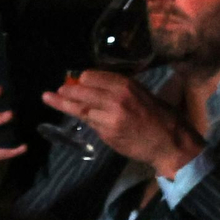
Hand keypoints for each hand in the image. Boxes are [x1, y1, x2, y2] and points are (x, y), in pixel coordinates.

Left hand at [42, 71, 202, 176]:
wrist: (170, 143)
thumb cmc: (162, 118)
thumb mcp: (144, 96)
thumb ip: (122, 91)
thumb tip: (98, 87)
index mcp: (127, 85)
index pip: (93, 77)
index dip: (82, 79)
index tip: (77, 80)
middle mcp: (116, 98)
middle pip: (82, 90)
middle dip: (68, 90)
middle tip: (57, 90)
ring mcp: (110, 116)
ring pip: (80, 107)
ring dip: (63, 103)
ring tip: (49, 97)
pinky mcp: (107, 133)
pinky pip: (89, 122)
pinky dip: (80, 117)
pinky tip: (70, 113)